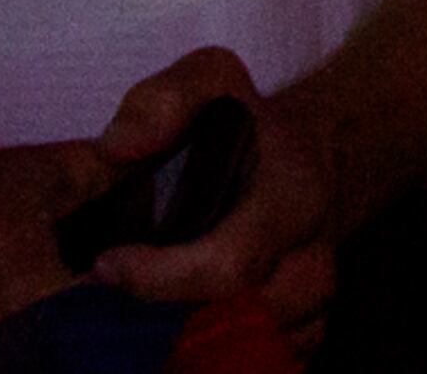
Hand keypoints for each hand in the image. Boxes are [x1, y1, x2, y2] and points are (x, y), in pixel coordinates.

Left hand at [85, 46, 337, 345]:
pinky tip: (180, 336)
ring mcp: (314, 299)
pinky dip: (220, 358)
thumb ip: (165, 101)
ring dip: (191, 342)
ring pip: (252, 348)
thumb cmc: (251, 123)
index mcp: (293, 192)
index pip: (230, 261)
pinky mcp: (310, 329)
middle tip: (109, 303)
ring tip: (138, 320)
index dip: (161, 277)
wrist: (320, 151)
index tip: (106, 265)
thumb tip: (117, 147)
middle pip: (240, 320)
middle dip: (167, 319)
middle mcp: (313, 254)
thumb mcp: (210, 81)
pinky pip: (267, 362)